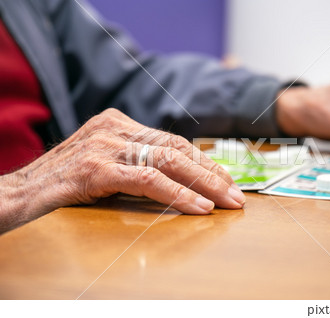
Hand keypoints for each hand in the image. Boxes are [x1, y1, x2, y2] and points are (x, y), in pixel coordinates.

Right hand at [0, 109, 244, 232]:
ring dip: (204, 183)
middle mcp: (115, 128)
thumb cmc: (63, 183)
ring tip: (227, 201)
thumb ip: (135, 163)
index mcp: (119, 124)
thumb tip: (178, 179)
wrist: (16, 194)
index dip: (203, 162)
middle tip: (236, 194)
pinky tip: (199, 207)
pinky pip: (147, 180)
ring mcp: (105, 145)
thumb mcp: (104, 164)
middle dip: (212, 173)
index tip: (226, 180)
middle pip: (177, 149)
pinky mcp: (96, 168)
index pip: (173, 141)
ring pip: (168, 161)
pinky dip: (177, 194)